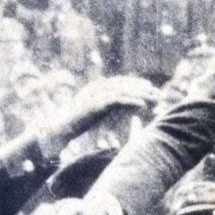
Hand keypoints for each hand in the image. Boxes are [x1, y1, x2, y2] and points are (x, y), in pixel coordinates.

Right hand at [37, 77, 158, 154]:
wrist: (57, 131)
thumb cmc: (72, 124)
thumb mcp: (90, 111)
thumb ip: (101, 102)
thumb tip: (107, 94)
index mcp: (94, 90)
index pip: (118, 83)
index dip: (134, 83)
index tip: (149, 87)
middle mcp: (94, 90)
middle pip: (123, 85)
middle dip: (141, 87)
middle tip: (157, 92)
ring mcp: (94, 97)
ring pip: (122, 91)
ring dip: (140, 94)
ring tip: (154, 98)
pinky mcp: (95, 106)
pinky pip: (116, 101)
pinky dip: (130, 102)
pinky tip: (142, 105)